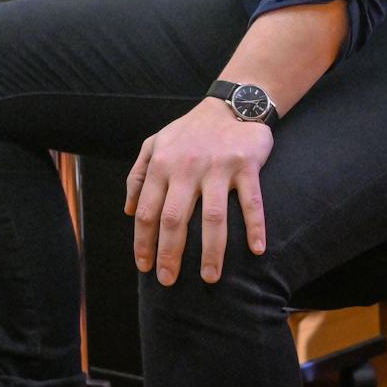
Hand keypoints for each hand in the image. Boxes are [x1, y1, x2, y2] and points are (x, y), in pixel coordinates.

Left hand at [124, 97, 271, 284]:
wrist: (230, 105)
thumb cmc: (188, 132)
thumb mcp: (154, 145)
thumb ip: (138, 176)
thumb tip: (129, 211)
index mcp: (161, 165)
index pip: (148, 211)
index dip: (143, 242)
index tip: (145, 267)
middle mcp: (186, 167)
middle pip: (174, 218)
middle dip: (170, 253)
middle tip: (169, 281)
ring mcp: (216, 167)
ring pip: (212, 217)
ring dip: (212, 251)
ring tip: (210, 278)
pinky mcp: (245, 165)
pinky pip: (251, 201)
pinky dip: (255, 226)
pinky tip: (257, 251)